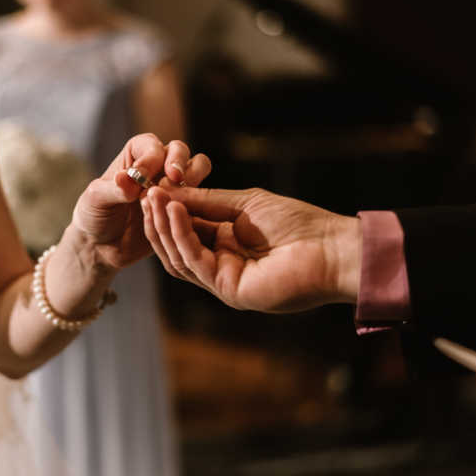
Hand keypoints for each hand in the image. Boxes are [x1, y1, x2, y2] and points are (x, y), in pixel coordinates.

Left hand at [70, 133, 210, 269]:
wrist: (103, 247)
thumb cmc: (94, 217)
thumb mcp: (95, 201)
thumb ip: (112, 189)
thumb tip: (126, 179)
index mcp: (134, 155)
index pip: (150, 145)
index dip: (151, 157)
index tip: (142, 177)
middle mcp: (157, 166)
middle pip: (179, 150)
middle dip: (179, 162)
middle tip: (174, 179)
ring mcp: (172, 186)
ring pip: (196, 169)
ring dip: (190, 181)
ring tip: (173, 201)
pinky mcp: (182, 207)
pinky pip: (199, 199)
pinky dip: (193, 205)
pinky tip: (177, 220)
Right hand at [141, 186, 361, 312]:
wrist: (330, 248)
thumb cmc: (297, 223)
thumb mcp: (244, 203)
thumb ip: (207, 202)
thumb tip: (169, 192)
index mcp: (226, 243)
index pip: (185, 228)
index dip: (167, 209)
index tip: (152, 186)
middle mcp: (221, 263)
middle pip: (175, 246)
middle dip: (158, 219)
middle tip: (144, 192)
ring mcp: (223, 279)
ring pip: (179, 257)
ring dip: (163, 228)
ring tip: (154, 199)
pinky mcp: (228, 289)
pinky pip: (194, 262)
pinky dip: (181, 235)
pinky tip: (175, 211)